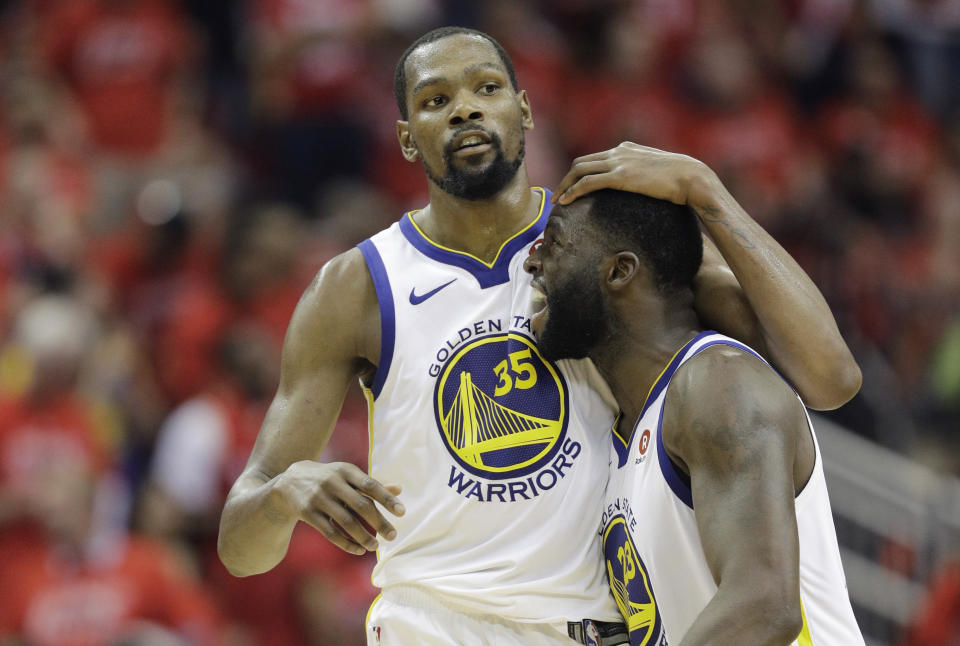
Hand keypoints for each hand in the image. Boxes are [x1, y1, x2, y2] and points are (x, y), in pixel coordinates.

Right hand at [274, 461, 404, 554]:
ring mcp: (319, 498)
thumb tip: (400, 489)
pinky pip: (330, 532)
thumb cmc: (329, 479)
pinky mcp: (308, 513)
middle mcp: (333, 482)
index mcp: (346, 471)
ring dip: (363, 536)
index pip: (371, 485)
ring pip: (346, 522)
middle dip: (379, 522)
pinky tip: (358, 550)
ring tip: (375, 546)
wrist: (289, 481)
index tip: (402, 512)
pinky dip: (346, 543)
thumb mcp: (348, 476)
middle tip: (393, 536)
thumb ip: (371, 484)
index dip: (387, 499)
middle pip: (361, 505)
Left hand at [552, 142, 717, 206]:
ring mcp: (619, 162)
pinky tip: (566, 202)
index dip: (580, 172)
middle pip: (581, 162)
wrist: (692, 177)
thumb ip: (644, 173)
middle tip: (558, 195)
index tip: (572, 187)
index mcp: (627, 149)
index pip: (595, 158)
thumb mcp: (658, 171)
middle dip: (566, 178)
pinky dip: (574, 191)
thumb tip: (642, 186)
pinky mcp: (621, 176)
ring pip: (580, 170)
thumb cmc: (682, 179)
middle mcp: (619, 152)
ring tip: (558, 201)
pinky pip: (589, 182)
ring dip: (565, 185)